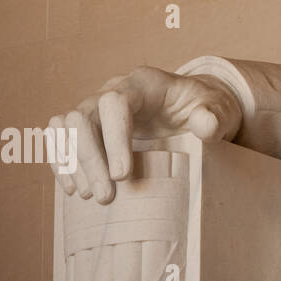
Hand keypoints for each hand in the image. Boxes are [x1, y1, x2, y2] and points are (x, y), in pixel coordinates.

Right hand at [48, 66, 242, 204]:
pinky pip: (60, 137)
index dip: (114, 139)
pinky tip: (74, 189)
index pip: (115, 103)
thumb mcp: (220, 110)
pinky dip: (62, 162)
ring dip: (72, 163)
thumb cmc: (204, 107)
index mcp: (144, 83)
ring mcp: (96, 105)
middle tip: (104, 197)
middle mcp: (112, 90)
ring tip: (89, 196)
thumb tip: (204, 125)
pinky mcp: (88, 123)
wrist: (193, 107)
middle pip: (82, 116)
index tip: (123, 176)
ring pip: (65, 127)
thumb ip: (214, 117)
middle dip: (89, 159)